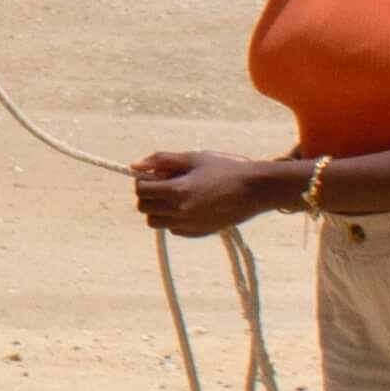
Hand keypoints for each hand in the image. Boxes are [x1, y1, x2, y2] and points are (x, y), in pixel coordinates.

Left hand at [133, 148, 293, 235]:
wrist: (255, 189)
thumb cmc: (225, 168)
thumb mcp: (193, 158)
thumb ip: (161, 160)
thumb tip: (134, 166)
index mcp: (177, 191)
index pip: (141, 191)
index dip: (143, 181)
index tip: (154, 175)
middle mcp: (180, 212)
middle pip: (145, 209)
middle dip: (148, 196)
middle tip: (163, 185)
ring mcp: (189, 225)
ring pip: (157, 223)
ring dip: (159, 210)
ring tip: (175, 196)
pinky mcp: (199, 233)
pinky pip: (174, 230)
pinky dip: (174, 220)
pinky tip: (189, 206)